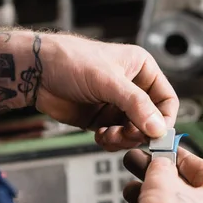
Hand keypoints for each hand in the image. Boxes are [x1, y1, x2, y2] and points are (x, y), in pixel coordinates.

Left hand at [21, 31, 177, 149]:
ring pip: (135, 132)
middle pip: (152, 121)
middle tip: (126, 135)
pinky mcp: (103, 119)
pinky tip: (99, 135)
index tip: (156, 135)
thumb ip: (136, 105)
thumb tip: (159, 129)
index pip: (167, 100)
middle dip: (139, 132)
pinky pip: (117, 137)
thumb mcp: (108, 81)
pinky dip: (111, 141)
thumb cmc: (71, 61)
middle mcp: (133, 88)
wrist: (36, 72)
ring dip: (124, 139)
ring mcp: (118, 105)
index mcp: (143, 69)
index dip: (164, 119)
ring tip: (108, 135)